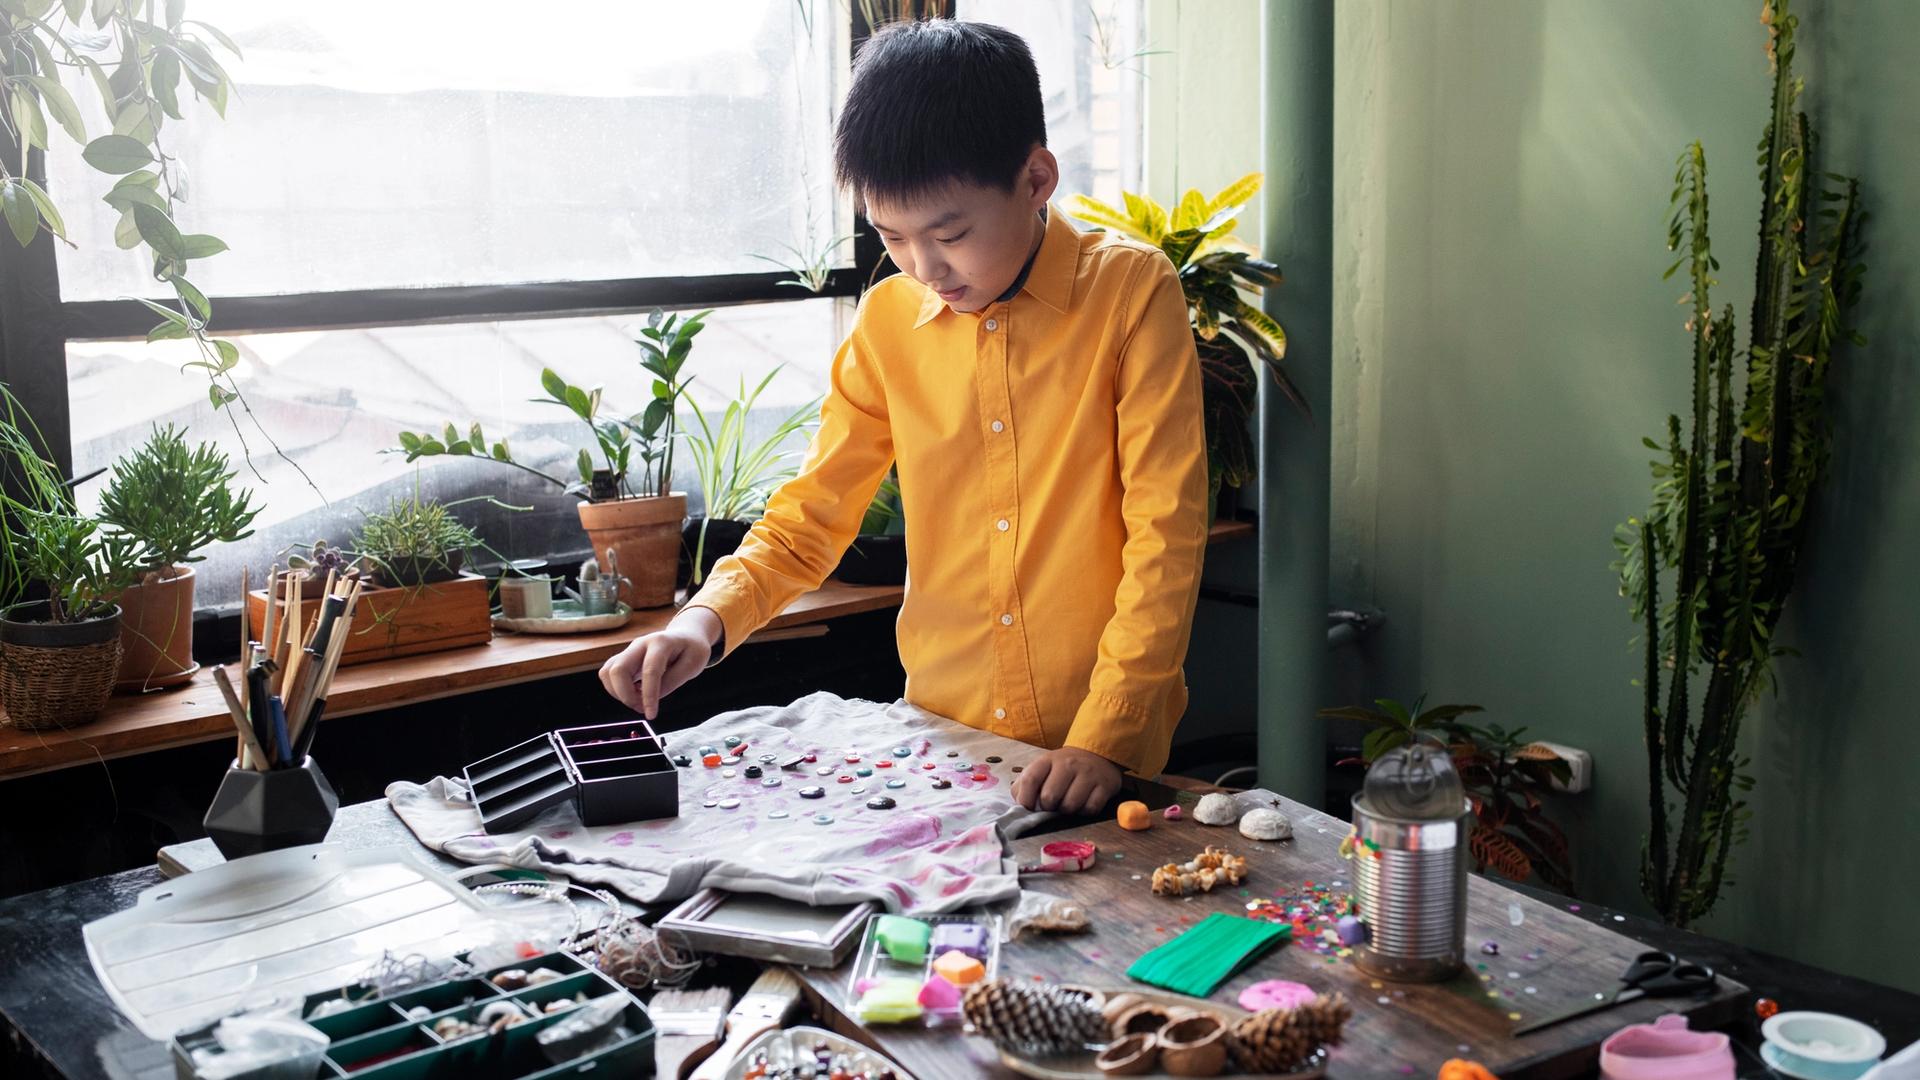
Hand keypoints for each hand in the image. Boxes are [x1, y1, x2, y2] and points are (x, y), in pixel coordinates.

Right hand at [598, 608, 721, 718]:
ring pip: (607, 672)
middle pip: (618, 669)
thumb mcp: (693, 665)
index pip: (650, 670)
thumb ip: (672, 681)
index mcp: (661, 642)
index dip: (648, 695)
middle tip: (641, 707)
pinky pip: (608, 675)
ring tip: (638, 700)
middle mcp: (640, 644)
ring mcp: (629, 650)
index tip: (651, 714)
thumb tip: (651, 698)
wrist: (685, 635)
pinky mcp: (623, 658)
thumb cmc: (691, 649)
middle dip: (625, 695)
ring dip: (618, 693)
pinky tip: (633, 693)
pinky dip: (616, 689)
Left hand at [1012, 746, 1123, 814]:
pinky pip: (1090, 809)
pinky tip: (1082, 804)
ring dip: (1066, 812)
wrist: (1097, 754)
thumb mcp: (1043, 768)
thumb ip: (1026, 784)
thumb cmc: (1064, 767)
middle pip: (1050, 797)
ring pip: (1070, 806)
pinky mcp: (1104, 786)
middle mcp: (1068, 764)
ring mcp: (1088, 774)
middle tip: (1052, 805)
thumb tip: (1020, 804)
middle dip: (1048, 808)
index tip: (1028, 807)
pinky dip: (1084, 812)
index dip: (1025, 799)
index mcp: (1048, 760)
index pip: (1030, 779)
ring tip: (1067, 804)